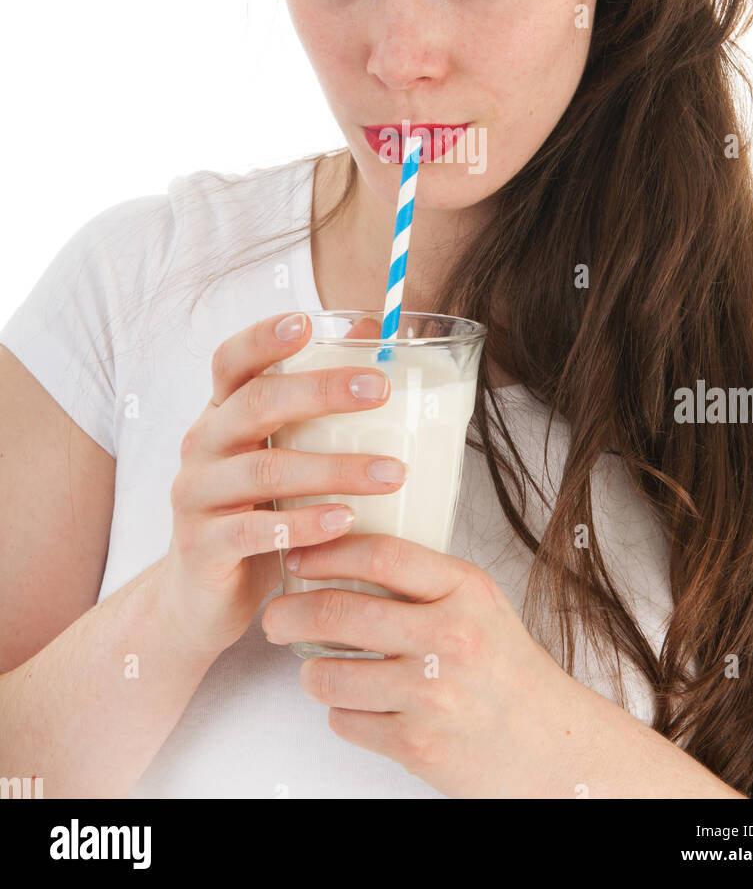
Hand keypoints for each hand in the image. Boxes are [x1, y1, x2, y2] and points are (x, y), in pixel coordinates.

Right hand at [158, 312, 404, 662]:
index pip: (230, 361)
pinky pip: (254, 531)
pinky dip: (304, 524)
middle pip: (256, 404)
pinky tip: (346, 522)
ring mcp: (195, 496)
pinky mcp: (201, 548)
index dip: (263, 338)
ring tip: (392, 473)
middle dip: (321, 392)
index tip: (307, 321)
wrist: (200, 597)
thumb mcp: (282, 451)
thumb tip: (372, 327)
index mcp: (222, 413)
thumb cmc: (258, 510)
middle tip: (381, 388)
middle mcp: (201, 445)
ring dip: (334, 469)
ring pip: (265, 470)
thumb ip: (316, 399)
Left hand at [260, 533, 577, 798]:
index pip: (380, 554)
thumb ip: (424, 581)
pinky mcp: (416, 743)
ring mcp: (431, 693)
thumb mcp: (480, 604)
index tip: (299, 554)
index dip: (326, 551)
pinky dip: (341, 713)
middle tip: (275, 616)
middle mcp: (449, 637)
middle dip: (289, 613)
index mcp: (465, 591)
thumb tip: (345, 554)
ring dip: (309, 673)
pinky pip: (345, 721)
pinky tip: (358, 705)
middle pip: (337, 613)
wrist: (553, 746)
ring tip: (315, 668)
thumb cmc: (509, 672)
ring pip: (329, 674)